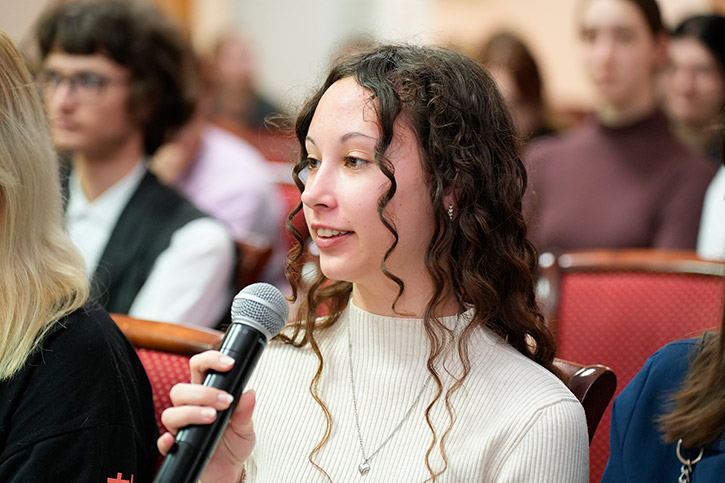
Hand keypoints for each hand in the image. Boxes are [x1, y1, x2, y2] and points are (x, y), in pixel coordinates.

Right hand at [157, 351, 255, 482]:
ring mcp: (182, 427)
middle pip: (181, 390)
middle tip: (226, 401)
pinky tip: (176, 439)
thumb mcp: (246, 426)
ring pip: (171, 413)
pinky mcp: (177, 447)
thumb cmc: (234, 442)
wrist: (229, 470)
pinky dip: (166, 440)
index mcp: (206, 394)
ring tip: (212, 417)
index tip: (228, 364)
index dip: (210, 360)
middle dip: (203, 392)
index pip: (199, 368)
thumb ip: (246, 411)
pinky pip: (163, 442)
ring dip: (192, 412)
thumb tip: (249, 393)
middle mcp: (190, 408)